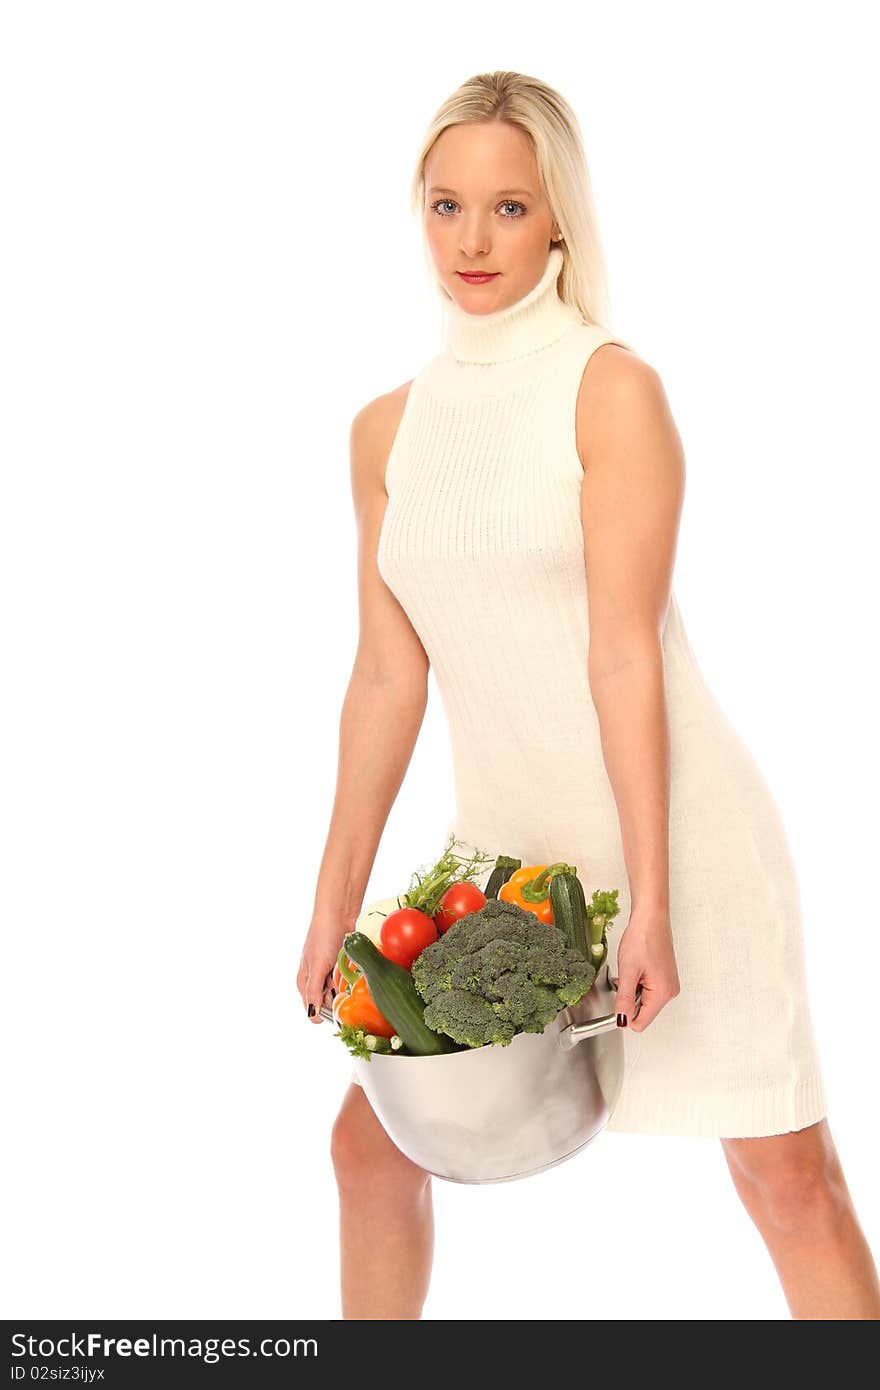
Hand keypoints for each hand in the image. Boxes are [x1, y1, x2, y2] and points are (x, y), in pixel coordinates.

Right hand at [297, 918, 346, 1024]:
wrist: (339, 913)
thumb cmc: (323, 936)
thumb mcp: (317, 966)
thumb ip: (313, 991)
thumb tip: (311, 1015)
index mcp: (304, 982)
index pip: (312, 1010)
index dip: (325, 1015)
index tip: (339, 1015)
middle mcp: (316, 979)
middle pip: (328, 1003)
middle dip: (338, 1000)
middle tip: (345, 989)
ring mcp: (330, 973)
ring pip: (340, 993)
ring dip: (346, 989)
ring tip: (349, 977)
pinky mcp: (343, 966)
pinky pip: (349, 981)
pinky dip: (352, 980)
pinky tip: (355, 973)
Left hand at [614, 907, 679, 1031]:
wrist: (650, 918)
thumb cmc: (643, 938)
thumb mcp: (627, 971)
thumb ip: (624, 999)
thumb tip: (621, 1020)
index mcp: (662, 993)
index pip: (640, 1023)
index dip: (624, 1015)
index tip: (616, 1000)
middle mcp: (669, 992)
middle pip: (643, 1013)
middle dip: (628, 1000)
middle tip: (625, 978)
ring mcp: (668, 985)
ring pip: (644, 1001)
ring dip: (632, 990)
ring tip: (631, 970)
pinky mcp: (665, 978)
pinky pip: (648, 991)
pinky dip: (638, 984)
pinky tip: (636, 969)